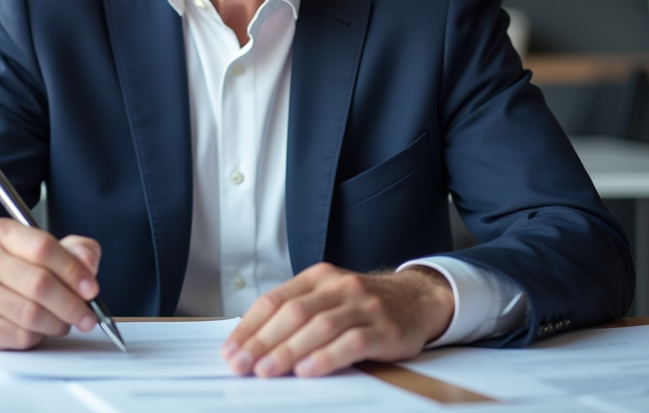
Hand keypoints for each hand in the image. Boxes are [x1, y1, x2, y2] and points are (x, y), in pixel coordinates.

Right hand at [0, 217, 101, 349]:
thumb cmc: (20, 265)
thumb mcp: (50, 247)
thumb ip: (77, 250)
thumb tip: (88, 263)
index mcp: (0, 232)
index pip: (43, 248)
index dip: (73, 271)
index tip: (91, 288)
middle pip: (38, 284)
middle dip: (72, 304)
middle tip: (88, 315)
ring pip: (30, 314)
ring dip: (59, 323)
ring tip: (67, 322)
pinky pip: (19, 336)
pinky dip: (40, 336)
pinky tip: (43, 328)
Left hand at [221, 263, 453, 377]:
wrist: (416, 299)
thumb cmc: (363, 305)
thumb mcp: (328, 297)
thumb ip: (297, 313)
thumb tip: (252, 343)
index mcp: (318, 277)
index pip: (275, 300)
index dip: (250, 326)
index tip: (231, 350)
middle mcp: (339, 286)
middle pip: (293, 313)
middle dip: (263, 341)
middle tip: (242, 364)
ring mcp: (363, 305)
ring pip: (319, 326)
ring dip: (288, 350)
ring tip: (267, 371)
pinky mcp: (384, 328)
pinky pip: (351, 341)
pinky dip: (327, 357)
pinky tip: (308, 370)